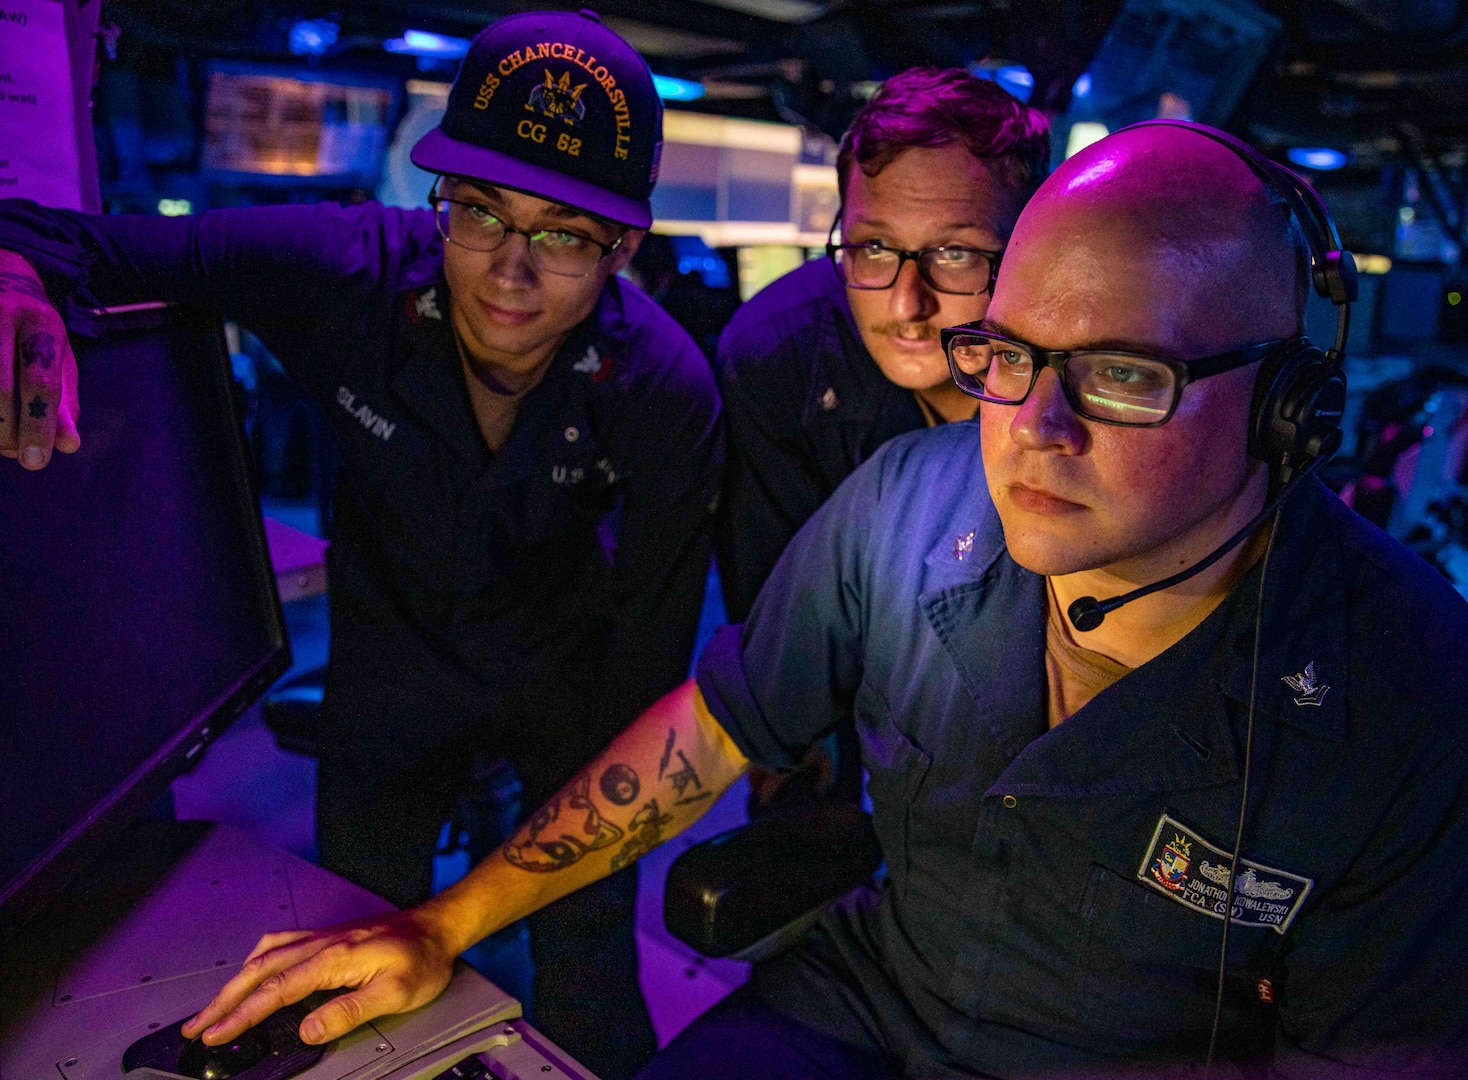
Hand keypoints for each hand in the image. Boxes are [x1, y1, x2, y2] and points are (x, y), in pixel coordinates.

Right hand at [0, 249, 79, 467]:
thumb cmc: (34, 331)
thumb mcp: (59, 358)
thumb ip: (64, 401)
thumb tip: (68, 445)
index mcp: (40, 322)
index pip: (40, 381)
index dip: (38, 425)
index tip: (36, 461)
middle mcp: (0, 314)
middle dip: (6, 432)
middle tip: (16, 456)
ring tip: (1, 444)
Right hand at [180, 907, 457, 1046]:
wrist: (438, 926)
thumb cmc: (422, 957)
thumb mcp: (394, 993)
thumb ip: (348, 1012)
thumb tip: (308, 1030)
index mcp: (332, 959)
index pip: (275, 991)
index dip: (241, 1016)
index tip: (215, 1036)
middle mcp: (321, 943)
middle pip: (258, 971)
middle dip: (223, 1000)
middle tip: (197, 1027)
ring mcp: (322, 937)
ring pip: (265, 955)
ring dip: (235, 981)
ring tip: (214, 1005)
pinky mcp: (328, 936)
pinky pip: (280, 943)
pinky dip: (257, 959)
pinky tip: (253, 968)